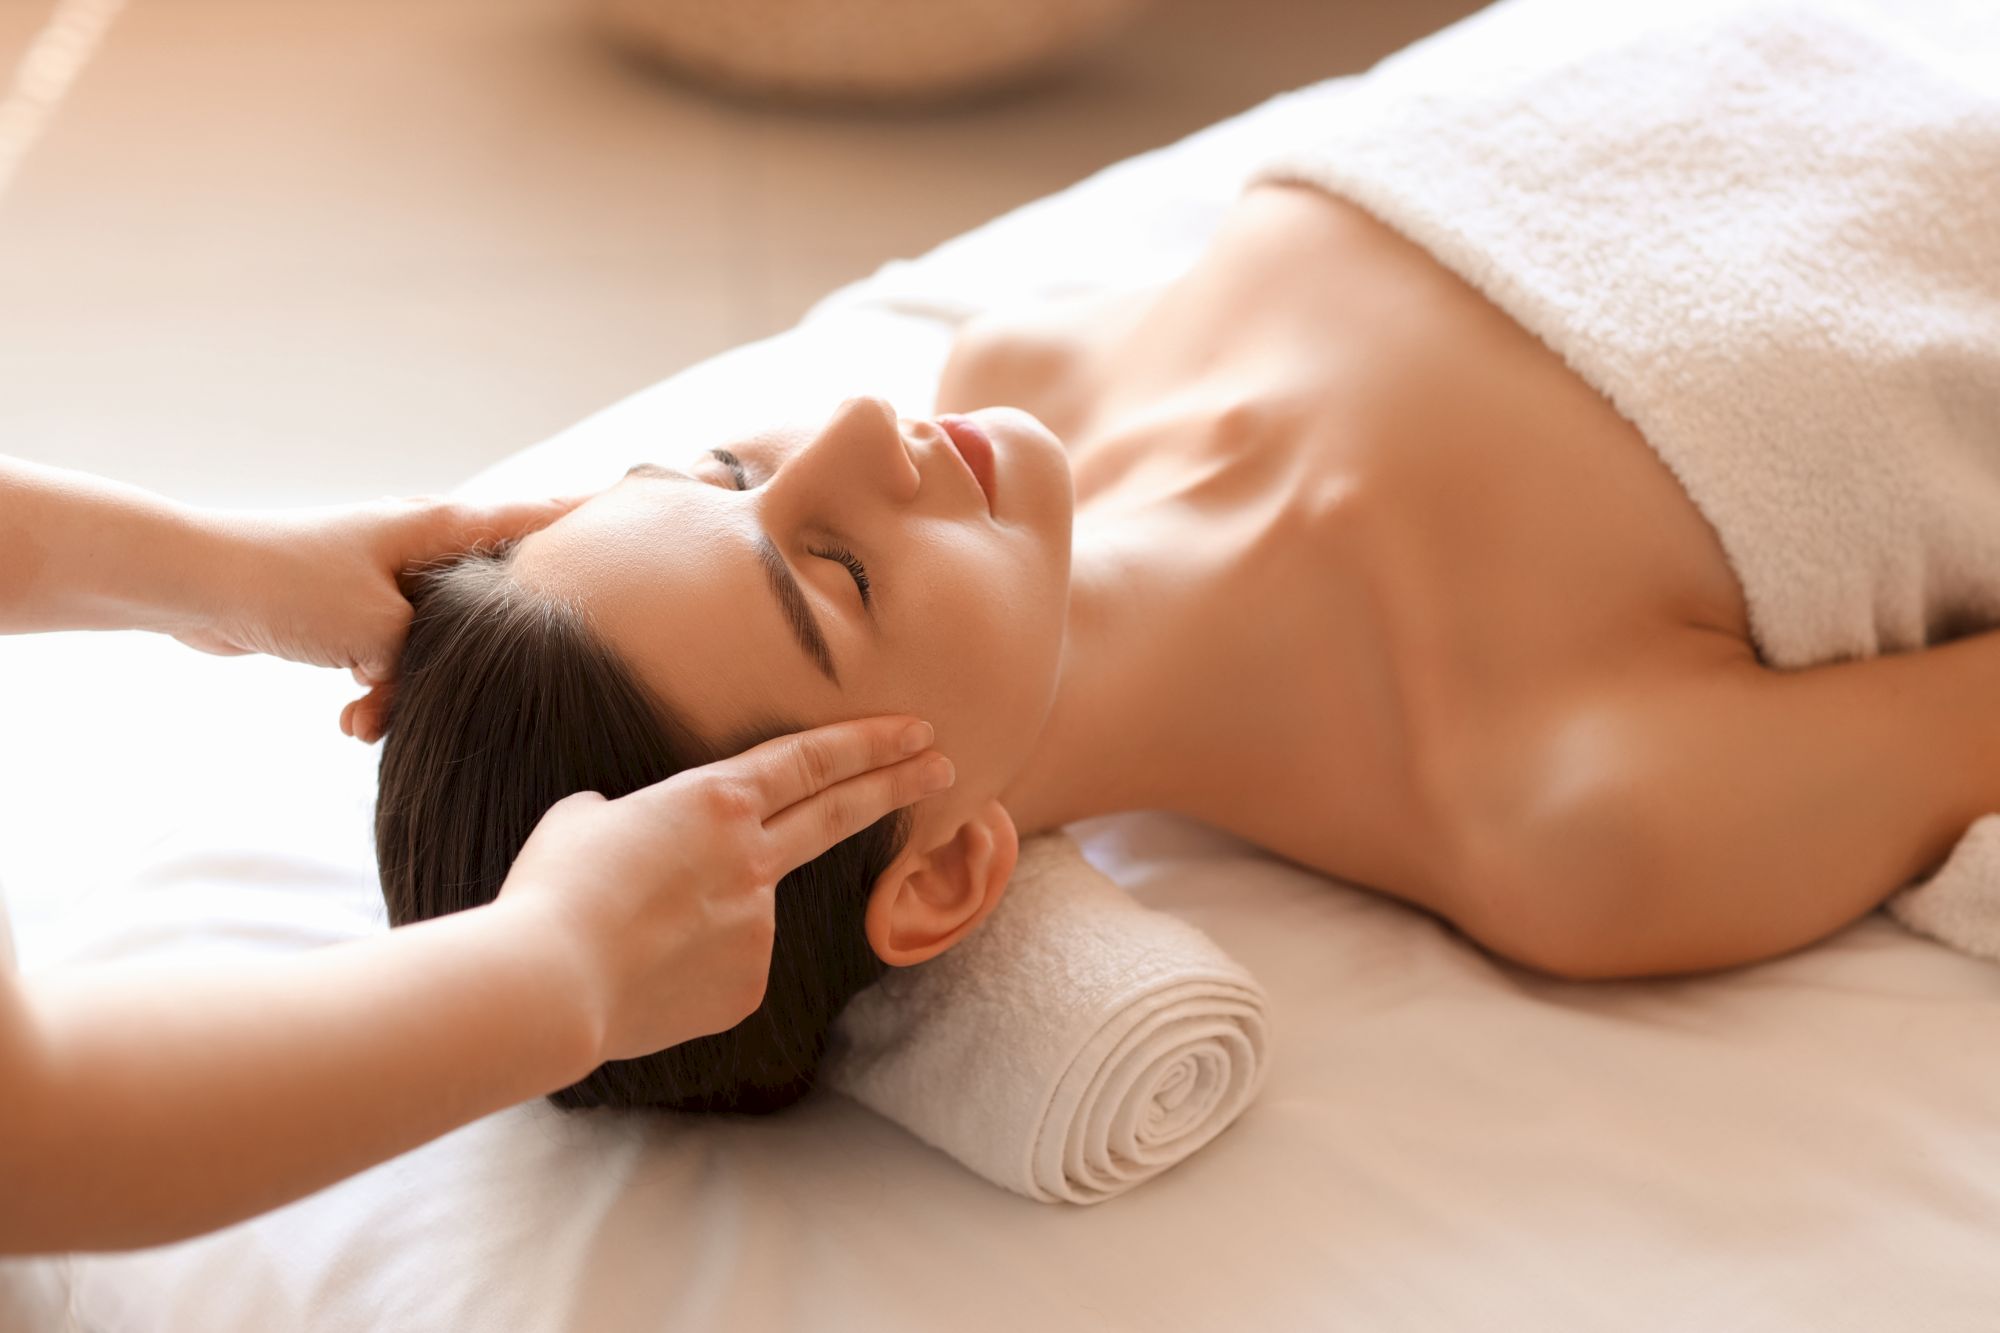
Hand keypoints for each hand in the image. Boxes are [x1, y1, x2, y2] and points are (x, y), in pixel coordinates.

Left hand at [168, 493, 586, 738]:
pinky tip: (349, 719)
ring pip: (439, 642)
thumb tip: (454, 688)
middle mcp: (423, 546)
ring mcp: (389, 578)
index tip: (650, 511)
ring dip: (414, 687)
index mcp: (443, 528)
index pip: (540, 518)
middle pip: (495, 596)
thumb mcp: (388, 631)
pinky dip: (377, 691)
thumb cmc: (293, 586)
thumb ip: (439, 659)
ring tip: (373, 717)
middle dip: (498, 650)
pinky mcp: (354, 611)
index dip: (592, 521)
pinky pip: (392, 658)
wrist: (197, 585)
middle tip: (531, 679)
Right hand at [493, 715, 956, 1062]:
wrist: (551, 984)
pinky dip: (692, 968)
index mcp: (714, 801)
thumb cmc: (553, 891)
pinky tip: (644, 976)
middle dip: (897, 783)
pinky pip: (726, 967)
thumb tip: (630, 830)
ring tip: (630, 935)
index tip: (917, 730)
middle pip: (840, 810)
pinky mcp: (750, 985)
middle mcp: (753, 857)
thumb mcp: (582, 820)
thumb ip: (628, 815)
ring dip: (703, 917)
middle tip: (942, 766)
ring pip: (746, 909)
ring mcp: (759, 924)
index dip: (868, 742)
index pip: (811, 759)